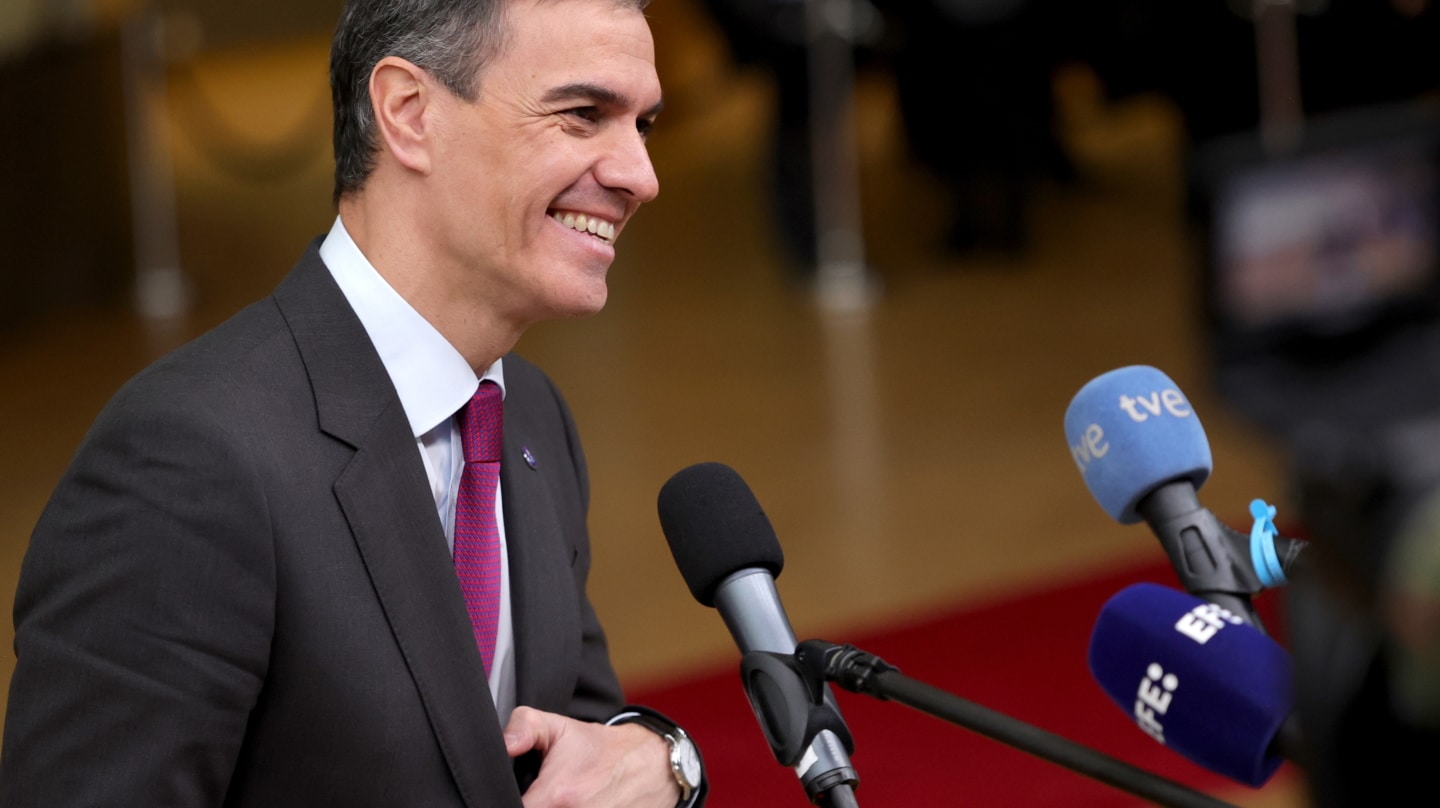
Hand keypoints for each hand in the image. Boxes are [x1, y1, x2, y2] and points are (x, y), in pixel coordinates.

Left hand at [504, 706, 679, 807]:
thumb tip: (505, 745)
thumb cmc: (601, 750)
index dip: (508, 800)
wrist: (650, 765)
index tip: (518, 792)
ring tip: (559, 799)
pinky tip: (574, 805)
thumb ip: (525, 726)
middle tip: (540, 792)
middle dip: (530, 804)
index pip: (511, 807)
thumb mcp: (560, 727)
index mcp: (556, 796)